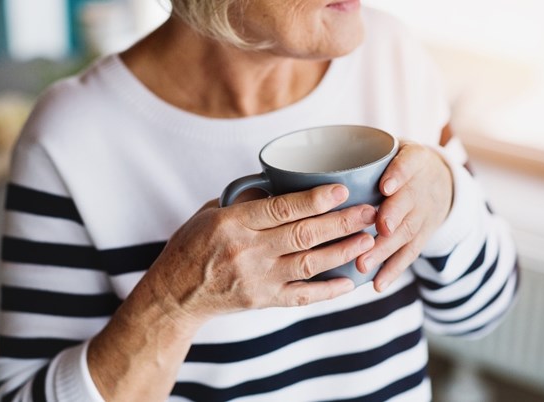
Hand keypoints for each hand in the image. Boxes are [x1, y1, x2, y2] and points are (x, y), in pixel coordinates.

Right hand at [140, 184, 377, 326]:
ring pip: (309, 264)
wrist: (175, 294)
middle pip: (303, 234)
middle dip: (341, 222)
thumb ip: (245, 201)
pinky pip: (302, 296)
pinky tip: (349, 282)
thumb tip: (281, 184)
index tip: (341, 189)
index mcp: (232, 223)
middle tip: (369, 211)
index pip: (280, 209)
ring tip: (367, 239)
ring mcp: (256, 279)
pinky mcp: (262, 300)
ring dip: (342, 251)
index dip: (314, 199)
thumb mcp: (209, 213)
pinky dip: (328, 291)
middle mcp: (246, 251)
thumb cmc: (192, 246)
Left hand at [358, 142, 453, 291]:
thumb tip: (303, 164)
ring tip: (364, 264)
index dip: (399, 175)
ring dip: (385, 250)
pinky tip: (377, 284)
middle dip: (392, 217)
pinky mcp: (422, 236)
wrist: (439, 180)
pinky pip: (409, 255)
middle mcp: (421, 187)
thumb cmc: (395, 163)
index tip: (385, 186)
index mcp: (412, 159)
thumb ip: (359, 154)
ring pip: (406, 232)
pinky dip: (393, 270)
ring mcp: (424, 214)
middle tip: (377, 229)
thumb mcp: (388, 148)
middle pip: (408, 203)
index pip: (409, 163)